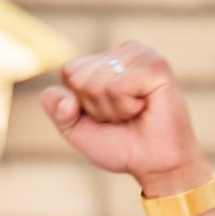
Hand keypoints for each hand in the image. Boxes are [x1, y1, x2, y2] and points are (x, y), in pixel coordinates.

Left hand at [41, 41, 208, 198]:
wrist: (153, 164)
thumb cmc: (120, 145)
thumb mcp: (77, 130)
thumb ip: (57, 109)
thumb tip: (66, 98)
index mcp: (108, 58)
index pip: (69, 72)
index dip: (79, 102)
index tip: (105, 114)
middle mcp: (126, 50)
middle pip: (80, 78)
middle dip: (96, 107)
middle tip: (122, 116)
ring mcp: (143, 55)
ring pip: (97, 83)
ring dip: (112, 109)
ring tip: (134, 113)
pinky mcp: (157, 66)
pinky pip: (118, 87)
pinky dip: (126, 107)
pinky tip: (145, 108)